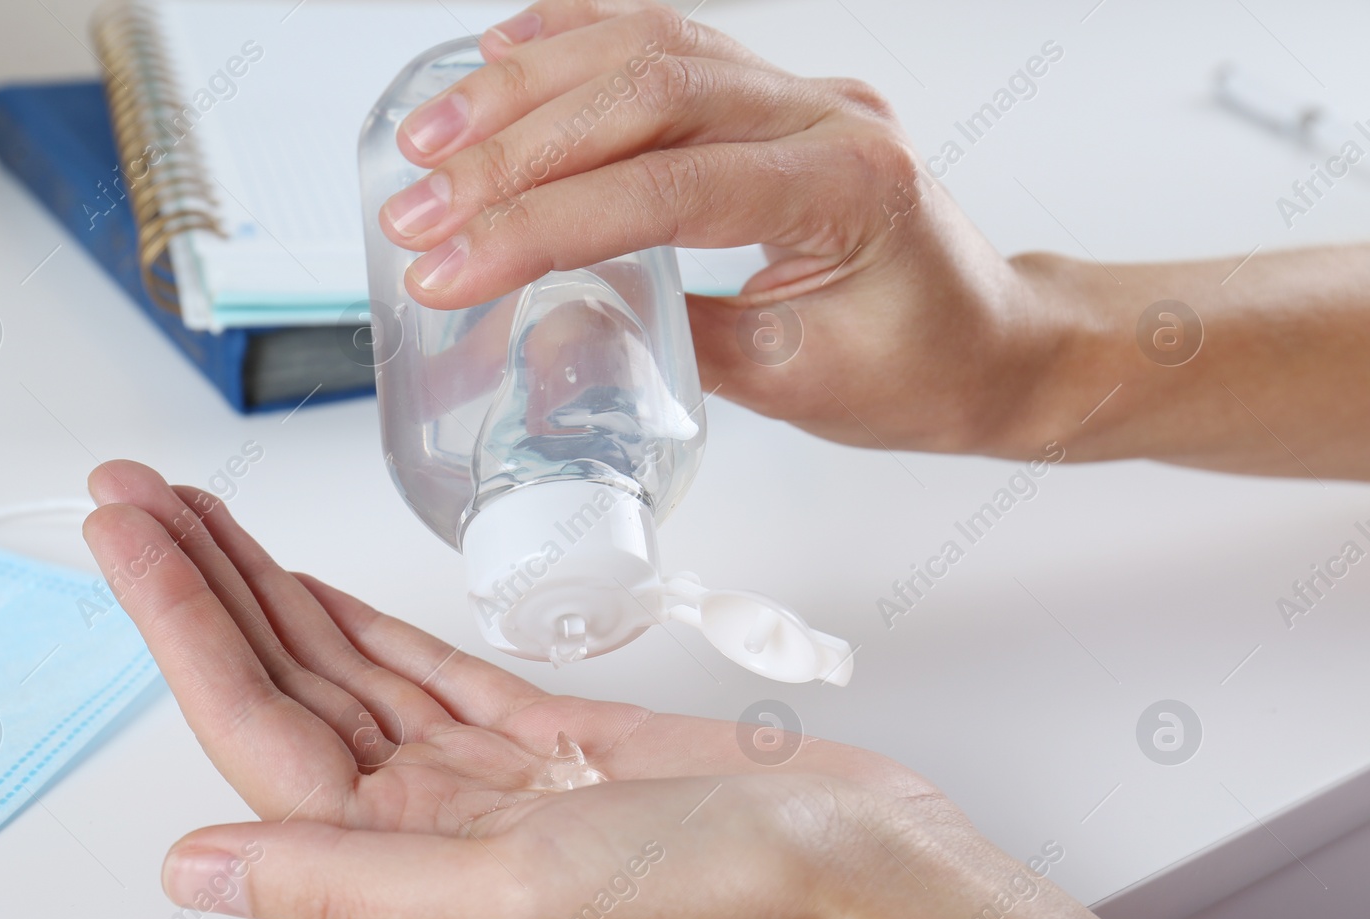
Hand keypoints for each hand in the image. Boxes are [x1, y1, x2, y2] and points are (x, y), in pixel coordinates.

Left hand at [79, 460, 992, 918]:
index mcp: (403, 861)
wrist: (860, 876)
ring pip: (342, 666)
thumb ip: (344, 882)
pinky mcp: (543, 741)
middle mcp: (427, 821)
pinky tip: (309, 585)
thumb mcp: (512, 896)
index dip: (177, 624)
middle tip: (131, 496)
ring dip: (264, 590)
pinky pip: (420, 667)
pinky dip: (358, 619)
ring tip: (195, 519)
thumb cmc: (718, 898)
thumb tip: (199, 872)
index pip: (252, 724)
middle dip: (197, 585)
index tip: (126, 533)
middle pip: (278, 682)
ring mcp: (483, 778)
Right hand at [378, 0, 1058, 457]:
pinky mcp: (772, 92)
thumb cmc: (925, 370)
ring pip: (645, 47)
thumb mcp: (800, 385)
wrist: (995, 342)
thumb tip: (558, 333)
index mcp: (844, 189)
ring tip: (431, 133)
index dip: (541, 225)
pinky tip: (505, 52)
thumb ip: (679, 346)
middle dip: (510, 150)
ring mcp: (799, 90)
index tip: (450, 265)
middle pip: (642, 94)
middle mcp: (823, 114)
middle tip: (416, 200)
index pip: (664, 189)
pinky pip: (667, 39)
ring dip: (525, 85)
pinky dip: (576, 39)